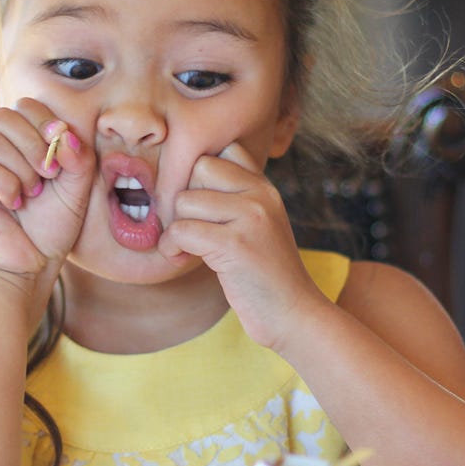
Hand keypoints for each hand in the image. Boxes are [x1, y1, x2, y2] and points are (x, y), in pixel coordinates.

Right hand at [0, 107, 92, 326]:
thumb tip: (64, 131)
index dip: (45, 125)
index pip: (24, 106)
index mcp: (14, 141)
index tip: (61, 158)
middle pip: (4, 116)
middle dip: (34, 146)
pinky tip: (12, 203)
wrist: (30, 266)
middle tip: (46, 177)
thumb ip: (78, 155)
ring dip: (20, 170)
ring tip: (29, 195)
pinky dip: (4, 183)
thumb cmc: (50, 227)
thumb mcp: (76, 187)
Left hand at [168, 139, 317, 348]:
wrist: (293, 314)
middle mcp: (261, 195)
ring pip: (185, 200)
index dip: (202, 176)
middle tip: (188, 227)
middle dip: (184, 199)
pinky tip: (182, 259)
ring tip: (184, 248)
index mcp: (265, 188)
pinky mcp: (236, 245)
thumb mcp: (259, 225)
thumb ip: (235, 199)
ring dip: (174, 228)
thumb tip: (185, 183)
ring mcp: (251, 217)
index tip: (201, 208)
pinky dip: (172, 247)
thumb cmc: (266, 274)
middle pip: (199, 169)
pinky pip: (182, 231)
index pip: (224, 151)